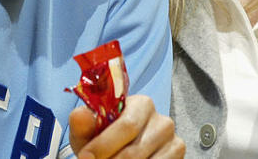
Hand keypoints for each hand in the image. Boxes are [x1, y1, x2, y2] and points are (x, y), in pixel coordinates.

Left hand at [68, 94, 183, 157]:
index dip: (103, 145)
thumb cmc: (104, 139)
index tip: (86, 157)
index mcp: (141, 104)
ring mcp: (173, 141)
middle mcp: (162, 120)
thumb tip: (80, 115)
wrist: (119, 151)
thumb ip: (82, 122)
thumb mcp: (88, 131)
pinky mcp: (177, 155)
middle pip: (134, 152)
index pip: (126, 126)